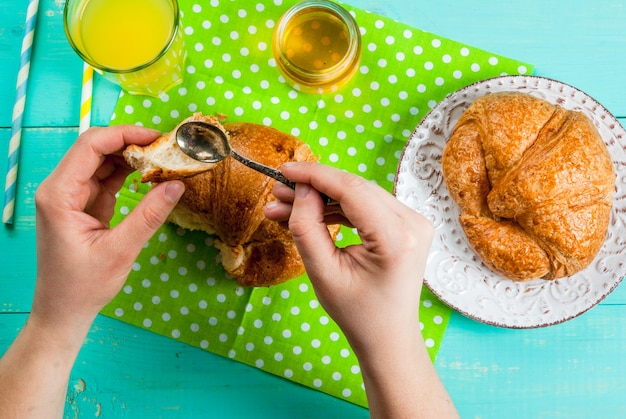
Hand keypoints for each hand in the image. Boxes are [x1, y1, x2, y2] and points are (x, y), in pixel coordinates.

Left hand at [0, 125, 184, 418]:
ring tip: (162, 158)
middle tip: (165, 147)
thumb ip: (149, 215)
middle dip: (130, 143)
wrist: (63, 312)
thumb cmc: (83, 286)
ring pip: (101, 161)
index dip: (124, 135)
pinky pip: (105, 179)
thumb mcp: (120, 250)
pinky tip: (149, 173)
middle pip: (95, 149)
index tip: (157, 137)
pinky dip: (127, 174)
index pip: (90, 146)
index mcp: (59, 194)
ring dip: (131, 157)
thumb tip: (177, 185)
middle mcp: (60, 189)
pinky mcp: (83, 206)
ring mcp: (70, 196)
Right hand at [265, 162, 431, 352]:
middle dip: (314, 187)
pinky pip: (368, 206)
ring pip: (359, 195)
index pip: (352, 190)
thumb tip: (302, 189)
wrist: (387, 336)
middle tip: (278, 192)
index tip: (284, 170)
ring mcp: (414, 223)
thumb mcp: (323, 273)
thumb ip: (307, 227)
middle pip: (356, 189)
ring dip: (323, 198)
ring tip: (285, 206)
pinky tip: (309, 213)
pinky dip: (339, 208)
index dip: (315, 175)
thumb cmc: (357, 313)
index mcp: (397, 238)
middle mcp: (413, 224)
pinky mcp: (407, 226)